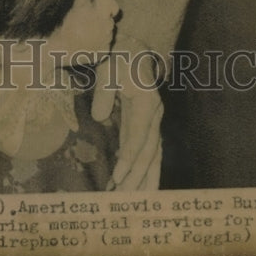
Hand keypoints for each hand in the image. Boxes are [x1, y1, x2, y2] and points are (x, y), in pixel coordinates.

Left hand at [92, 38, 162, 190]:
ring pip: (154, 156)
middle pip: (149, 152)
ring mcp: (155, 122)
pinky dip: (145, 171)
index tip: (118, 178)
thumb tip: (100, 118)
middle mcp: (155, 115)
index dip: (129, 159)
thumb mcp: (109, 71)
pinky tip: (137, 188)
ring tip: (139, 204)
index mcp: (147, 103)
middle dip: (138, 178)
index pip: (138, 137)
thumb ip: (104, 94)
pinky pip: (150, 153)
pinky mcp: (148, 127)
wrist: (134, 51)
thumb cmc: (119, 61)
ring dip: (146, 180)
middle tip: (125, 201)